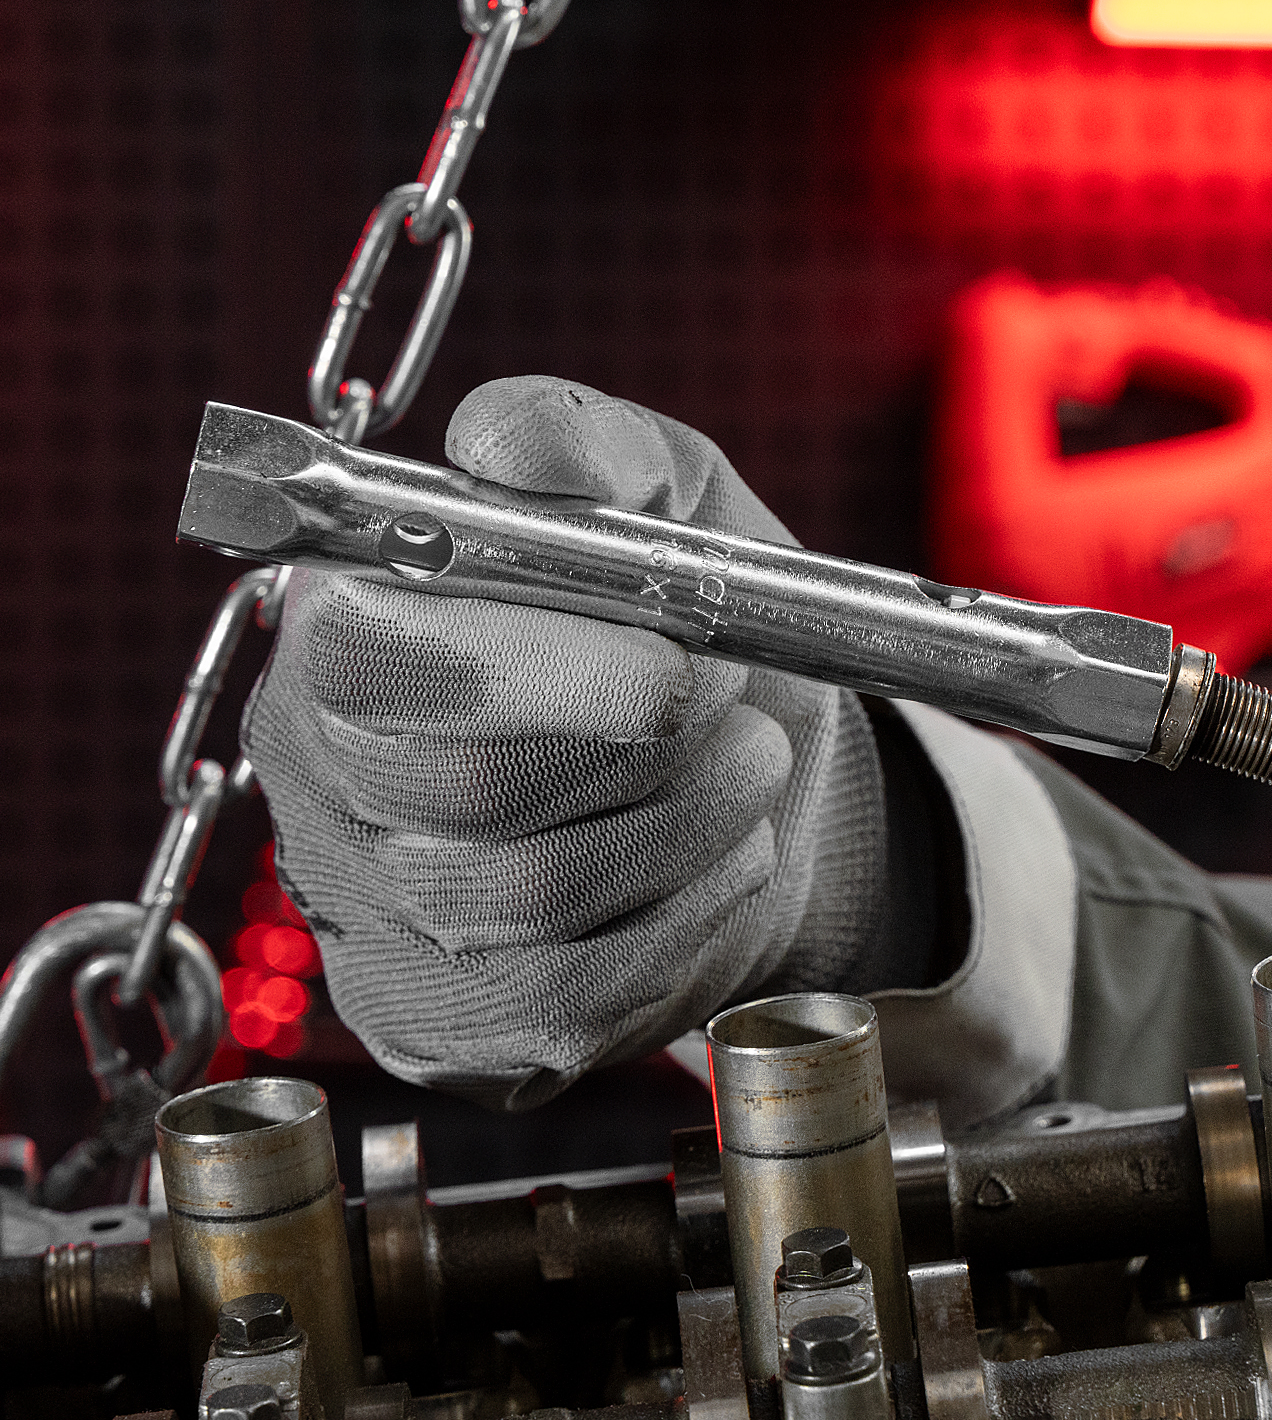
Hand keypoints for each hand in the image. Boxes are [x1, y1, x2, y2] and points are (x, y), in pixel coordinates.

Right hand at [240, 377, 895, 1107]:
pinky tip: (728, 847)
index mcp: (343, 638)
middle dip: (643, 745)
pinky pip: (578, 993)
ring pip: (534, 898)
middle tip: (729, 692)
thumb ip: (585, 446)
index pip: (371, 667)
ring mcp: (382, 921)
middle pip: (465, 794)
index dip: (531, 666)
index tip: (670, 655)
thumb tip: (502, 438)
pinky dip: (692, 911)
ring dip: (686, 821)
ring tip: (749, 757)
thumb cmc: (679, 624)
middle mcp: (330, 788)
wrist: (743, 767)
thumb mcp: (660, 499)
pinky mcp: (455, 1024)